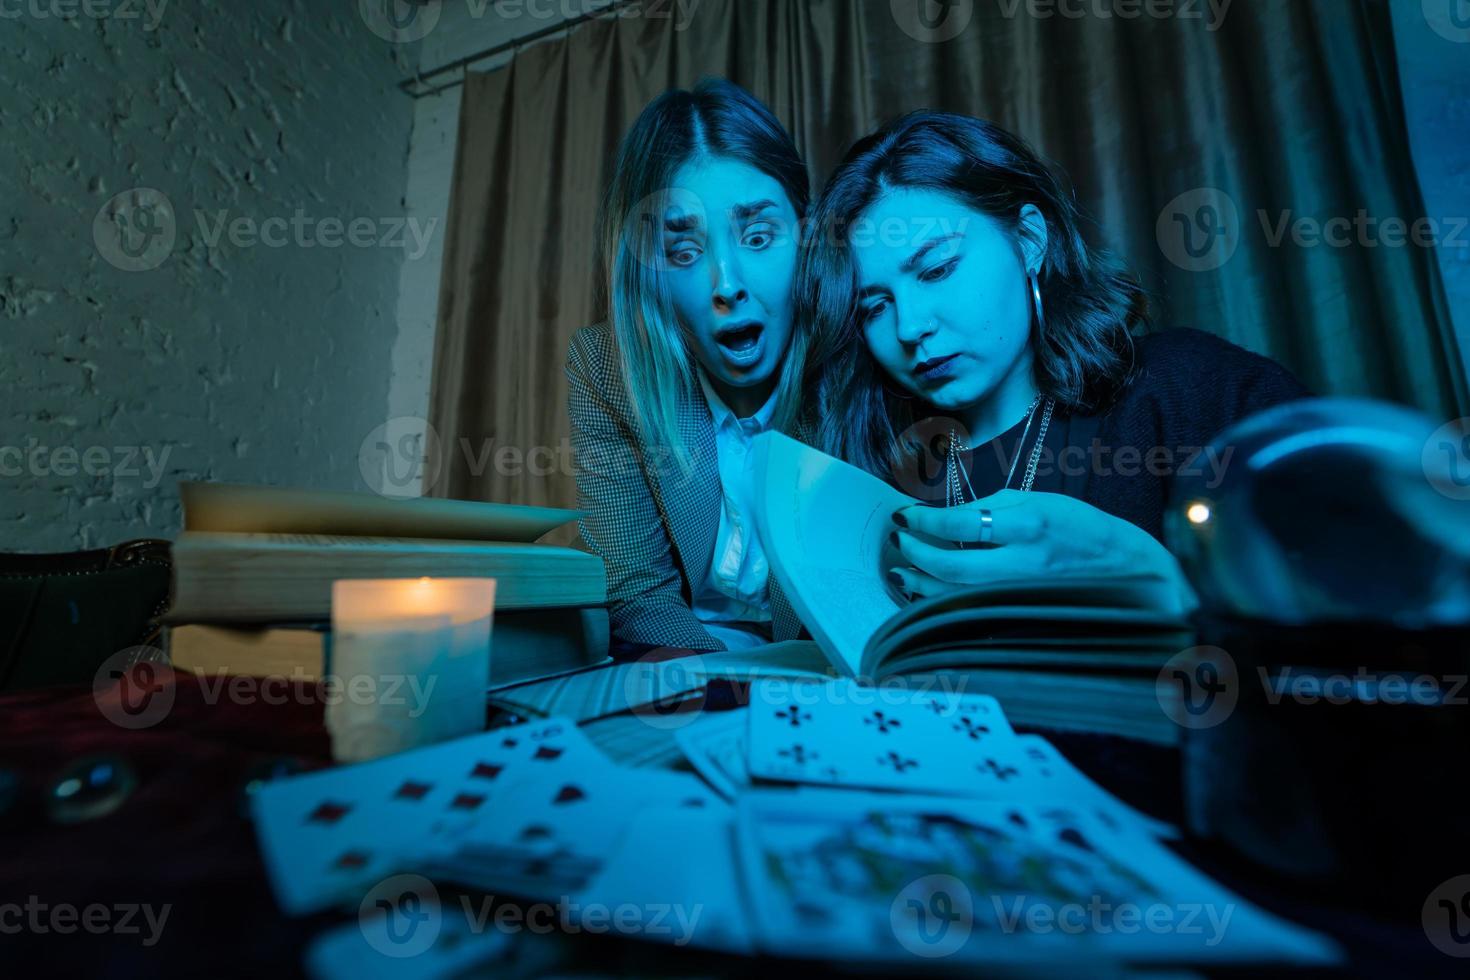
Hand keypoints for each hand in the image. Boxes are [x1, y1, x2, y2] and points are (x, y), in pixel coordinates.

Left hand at [888, 490, 1196, 613]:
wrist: (1125, 569)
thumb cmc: (1079, 528)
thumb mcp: (1039, 501)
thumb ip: (991, 507)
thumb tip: (944, 516)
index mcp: (1029, 526)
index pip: (962, 524)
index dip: (925, 520)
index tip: (905, 514)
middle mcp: (1023, 564)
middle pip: (953, 568)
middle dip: (917, 553)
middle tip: (900, 539)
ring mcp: (1020, 594)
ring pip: (956, 596)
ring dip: (920, 583)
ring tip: (901, 569)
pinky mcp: (1019, 613)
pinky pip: (969, 610)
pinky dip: (942, 602)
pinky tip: (925, 591)